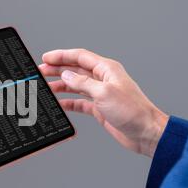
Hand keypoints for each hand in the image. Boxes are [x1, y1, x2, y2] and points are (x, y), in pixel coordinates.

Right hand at [39, 49, 168, 157]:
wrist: (146, 132)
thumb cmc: (132, 111)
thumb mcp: (104, 93)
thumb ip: (82, 82)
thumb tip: (66, 75)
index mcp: (106, 69)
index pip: (80, 57)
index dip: (61, 56)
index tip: (46, 58)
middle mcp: (103, 79)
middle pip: (75, 70)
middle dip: (57, 70)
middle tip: (41, 72)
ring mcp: (100, 93)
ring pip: (75, 85)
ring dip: (60, 86)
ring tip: (45, 87)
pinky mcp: (99, 108)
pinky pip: (79, 102)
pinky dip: (68, 102)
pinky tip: (58, 104)